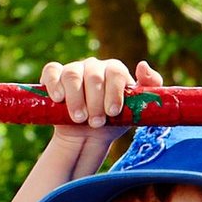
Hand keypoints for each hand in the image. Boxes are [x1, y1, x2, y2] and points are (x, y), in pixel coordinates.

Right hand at [40, 52, 162, 147]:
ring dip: (76, 99)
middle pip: (94, 76)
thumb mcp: (136, 107)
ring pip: (72, 75)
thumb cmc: (113, 120)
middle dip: (96, 101)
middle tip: (96, 122)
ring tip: (79, 118)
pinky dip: (54, 83)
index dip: (114, 92)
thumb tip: (142, 65)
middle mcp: (94, 66)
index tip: (113, 112)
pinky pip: (51, 72)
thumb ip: (149, 87)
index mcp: (114, 70)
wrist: (87, 136)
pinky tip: (59, 98)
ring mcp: (73, 70)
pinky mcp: (55, 77)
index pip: (115, 72)